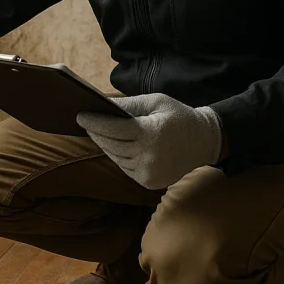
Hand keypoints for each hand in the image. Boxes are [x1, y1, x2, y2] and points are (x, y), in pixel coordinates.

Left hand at [76, 93, 222, 189]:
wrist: (204, 141)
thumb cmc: (178, 116)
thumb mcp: (155, 102)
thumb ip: (128, 104)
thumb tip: (102, 103)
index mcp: (151, 133)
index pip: (114, 128)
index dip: (95, 122)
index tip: (80, 115)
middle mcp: (148, 156)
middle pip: (111, 144)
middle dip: (96, 133)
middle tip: (84, 122)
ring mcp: (149, 172)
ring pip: (116, 158)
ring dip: (104, 145)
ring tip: (96, 132)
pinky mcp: (149, 182)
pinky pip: (125, 168)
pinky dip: (117, 157)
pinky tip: (112, 146)